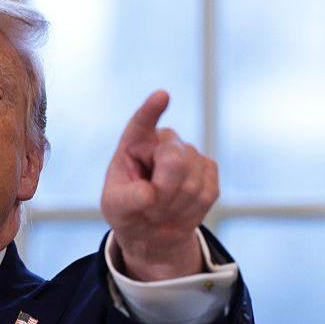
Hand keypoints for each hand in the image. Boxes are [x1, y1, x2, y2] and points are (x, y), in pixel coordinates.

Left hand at [100, 91, 217, 280]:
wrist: (152, 227)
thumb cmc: (128, 209)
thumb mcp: (115, 206)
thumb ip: (127, 199)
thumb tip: (150, 194)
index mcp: (135, 142)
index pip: (142, 123)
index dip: (152, 110)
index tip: (161, 96)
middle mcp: (164, 141)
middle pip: (175, 160)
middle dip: (163, 190)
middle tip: (149, 208)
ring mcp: (189, 153)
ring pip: (192, 182)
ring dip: (174, 205)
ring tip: (161, 209)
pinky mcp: (209, 169)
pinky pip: (207, 192)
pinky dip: (191, 209)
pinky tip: (179, 208)